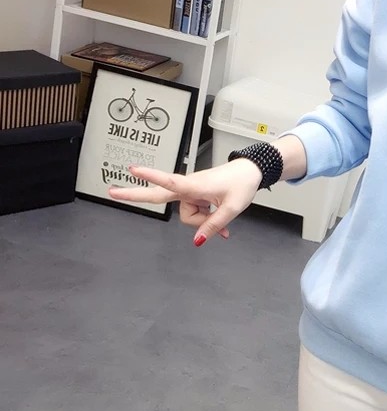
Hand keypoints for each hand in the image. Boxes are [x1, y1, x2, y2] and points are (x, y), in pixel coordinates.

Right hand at [108, 159, 262, 245]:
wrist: (251, 172)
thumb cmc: (242, 184)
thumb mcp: (232, 209)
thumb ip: (213, 226)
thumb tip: (198, 241)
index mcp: (196, 185)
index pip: (170, 181)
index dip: (151, 176)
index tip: (133, 170)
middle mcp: (189, 187)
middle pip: (160, 195)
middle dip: (135, 193)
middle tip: (111, 191)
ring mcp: (191, 191)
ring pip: (187, 214)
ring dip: (202, 218)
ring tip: (220, 211)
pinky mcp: (195, 194)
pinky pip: (195, 212)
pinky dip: (205, 218)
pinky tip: (219, 221)